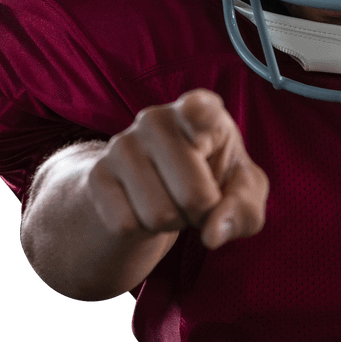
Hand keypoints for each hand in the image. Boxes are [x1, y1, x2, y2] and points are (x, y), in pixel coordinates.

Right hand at [88, 88, 268, 248]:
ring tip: (173, 201)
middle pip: (194, 195)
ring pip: (159, 215)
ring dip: (174, 224)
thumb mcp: (243, 193)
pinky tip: (146, 208)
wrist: (156, 187)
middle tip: (199, 201)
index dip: (198, 110)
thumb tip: (212, 235)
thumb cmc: (213, 180)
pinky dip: (143, 231)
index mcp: (204, 113)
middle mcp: (157, 119)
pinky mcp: (96, 174)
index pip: (199, 107)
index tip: (194, 109)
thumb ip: (244, 210)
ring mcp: (122, 145)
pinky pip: (126, 224)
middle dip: (203, 214)